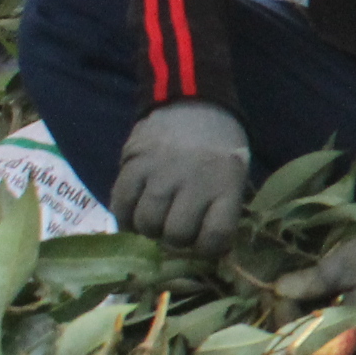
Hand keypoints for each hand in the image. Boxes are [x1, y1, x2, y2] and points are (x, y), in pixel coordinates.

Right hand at [111, 102, 249, 256]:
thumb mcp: (236, 176)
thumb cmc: (220, 147)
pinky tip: (134, 214)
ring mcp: (160, 172)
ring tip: (156, 221)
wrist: (193, 103)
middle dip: (176, 241)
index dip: (208, 250)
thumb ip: (223, 210)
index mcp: (226, 185)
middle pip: (176, 235)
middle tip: (176, 233)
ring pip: (146, 224)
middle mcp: (194, 181)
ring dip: (149, 230)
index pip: (215, 237)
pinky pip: (120, 205)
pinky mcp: (132, 163)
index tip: (203, 245)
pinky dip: (124, 217)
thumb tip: (206, 251)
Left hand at [278, 199, 355, 332]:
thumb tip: (277, 291)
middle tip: (284, 290)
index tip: (279, 295)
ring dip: (310, 316)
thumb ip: (310, 282)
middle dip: (296, 319)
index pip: (308, 342)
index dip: (288, 322)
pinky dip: (326, 312)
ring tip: (297, 291)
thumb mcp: (343, 264)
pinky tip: (320, 293)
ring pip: (329, 335)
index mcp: (354, 330)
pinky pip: (342, 325)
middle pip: (317, 342)